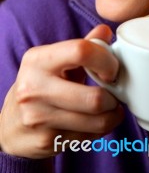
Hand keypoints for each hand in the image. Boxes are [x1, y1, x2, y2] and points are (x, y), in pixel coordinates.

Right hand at [0, 25, 123, 158]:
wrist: (11, 125)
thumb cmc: (39, 86)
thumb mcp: (55, 61)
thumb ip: (83, 45)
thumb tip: (105, 31)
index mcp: (38, 60)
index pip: (81, 51)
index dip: (106, 60)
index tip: (111, 69)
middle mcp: (34, 88)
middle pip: (93, 97)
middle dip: (113, 97)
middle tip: (114, 93)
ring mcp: (39, 117)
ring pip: (97, 120)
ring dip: (112, 114)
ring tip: (111, 107)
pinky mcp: (47, 140)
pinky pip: (90, 136)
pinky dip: (102, 128)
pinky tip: (98, 120)